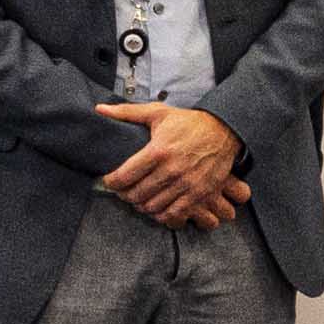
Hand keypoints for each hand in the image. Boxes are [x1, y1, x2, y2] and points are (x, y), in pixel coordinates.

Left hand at [98, 101, 244, 228]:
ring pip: (152, 206)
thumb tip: (99, 109)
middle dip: (124, 195)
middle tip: (122, 191)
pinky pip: (173, 214)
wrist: (223, 131)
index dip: (111, 182)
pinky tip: (157, 206)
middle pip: (136, 194)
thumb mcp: (157, 113)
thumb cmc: (188, 123)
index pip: (124, 176)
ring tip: (139, 198)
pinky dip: (161, 214)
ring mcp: (186, 184)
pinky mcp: (199, 194)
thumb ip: (126, 112)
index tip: (109, 181)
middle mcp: (171, 170)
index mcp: (158, 150)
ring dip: (141, 205)